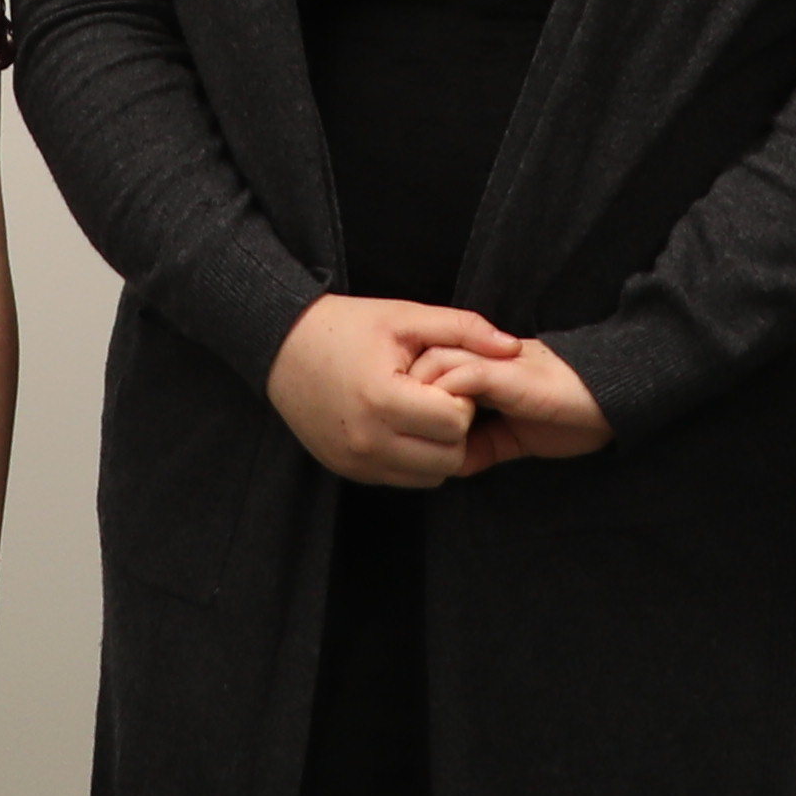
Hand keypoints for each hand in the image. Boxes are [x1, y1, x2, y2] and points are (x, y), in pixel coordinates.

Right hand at [272, 294, 511, 488]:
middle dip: (454, 429)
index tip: (445, 378)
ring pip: (430, 476)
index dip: (461, 399)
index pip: (455, 423)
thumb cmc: (346, 326)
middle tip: (437, 397)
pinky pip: (402, 479)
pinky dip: (413, 458)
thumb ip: (464, 329)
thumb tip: (513, 347)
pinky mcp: (349, 471)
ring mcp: (356, 461)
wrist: (281, 347)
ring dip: (437, 449)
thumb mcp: (406, 316)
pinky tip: (402, 425)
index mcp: (382, 398)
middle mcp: (367, 440)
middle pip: (448, 459)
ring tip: (420, 412)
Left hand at [416, 333, 610, 462]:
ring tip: (421, 431)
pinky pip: (460, 377)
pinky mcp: (506, 373)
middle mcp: (481, 358)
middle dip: (403, 393)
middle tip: (400, 430)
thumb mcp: (515, 437)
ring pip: (434, 362)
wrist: (611, 402)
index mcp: (481, 368)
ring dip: (420, 397)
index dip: (409, 395)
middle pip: (420, 360)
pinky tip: (448, 428)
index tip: (403, 430)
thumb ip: (484, 444)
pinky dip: (446, 400)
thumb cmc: (569, 417)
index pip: (427, 370)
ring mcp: (492, 362)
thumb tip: (449, 464)